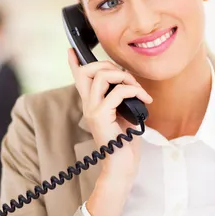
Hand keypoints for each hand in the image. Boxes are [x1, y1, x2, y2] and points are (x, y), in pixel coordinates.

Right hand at [68, 48, 151, 215]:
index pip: (78, 78)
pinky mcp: (100, 116)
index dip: (74, 63)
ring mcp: (92, 110)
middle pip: (89, 71)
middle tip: (127, 77)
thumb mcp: (123, 114)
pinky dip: (134, 90)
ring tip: (137, 88)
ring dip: (123, 76)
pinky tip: (144, 99)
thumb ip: (119, 98)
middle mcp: (88, 105)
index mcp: (91, 103)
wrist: (122, 164)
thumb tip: (128, 83)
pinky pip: (117, 92)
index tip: (71, 51)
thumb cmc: (124, 142)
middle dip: (109, 65)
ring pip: (101, 76)